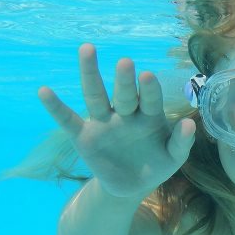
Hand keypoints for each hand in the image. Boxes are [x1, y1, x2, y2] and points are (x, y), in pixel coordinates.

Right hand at [38, 43, 195, 197]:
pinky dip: (55, 108)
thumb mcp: (173, 157)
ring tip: (87, 49)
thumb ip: (181, 142)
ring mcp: (103, 122)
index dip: (150, 89)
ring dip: (90, 73)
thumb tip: (190, 124)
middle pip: (123, 94)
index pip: (150, 99)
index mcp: (149, 115)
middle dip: (124, 80)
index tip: (148, 76)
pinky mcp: (84, 136)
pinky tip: (44, 91)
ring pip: (95, 96)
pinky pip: (67, 120)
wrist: (132, 185)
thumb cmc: (157, 163)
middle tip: (125, 62)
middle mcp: (125, 113)